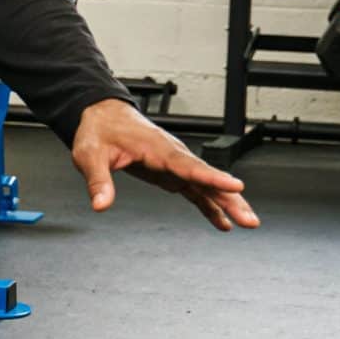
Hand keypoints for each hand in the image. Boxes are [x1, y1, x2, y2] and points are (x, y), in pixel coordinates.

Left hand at [70, 99, 260, 230]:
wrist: (104, 116)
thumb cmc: (99, 131)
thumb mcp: (90, 155)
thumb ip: (98, 181)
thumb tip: (100, 205)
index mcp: (157, 149)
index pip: (188, 166)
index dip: (212, 177)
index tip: (235, 187)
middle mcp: (172, 156)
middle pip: (207, 179)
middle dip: (230, 199)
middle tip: (249, 219)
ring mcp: (175, 166)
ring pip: (208, 186)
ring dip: (228, 204)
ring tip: (247, 222)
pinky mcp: (171, 174)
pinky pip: (196, 192)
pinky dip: (210, 206)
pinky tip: (222, 222)